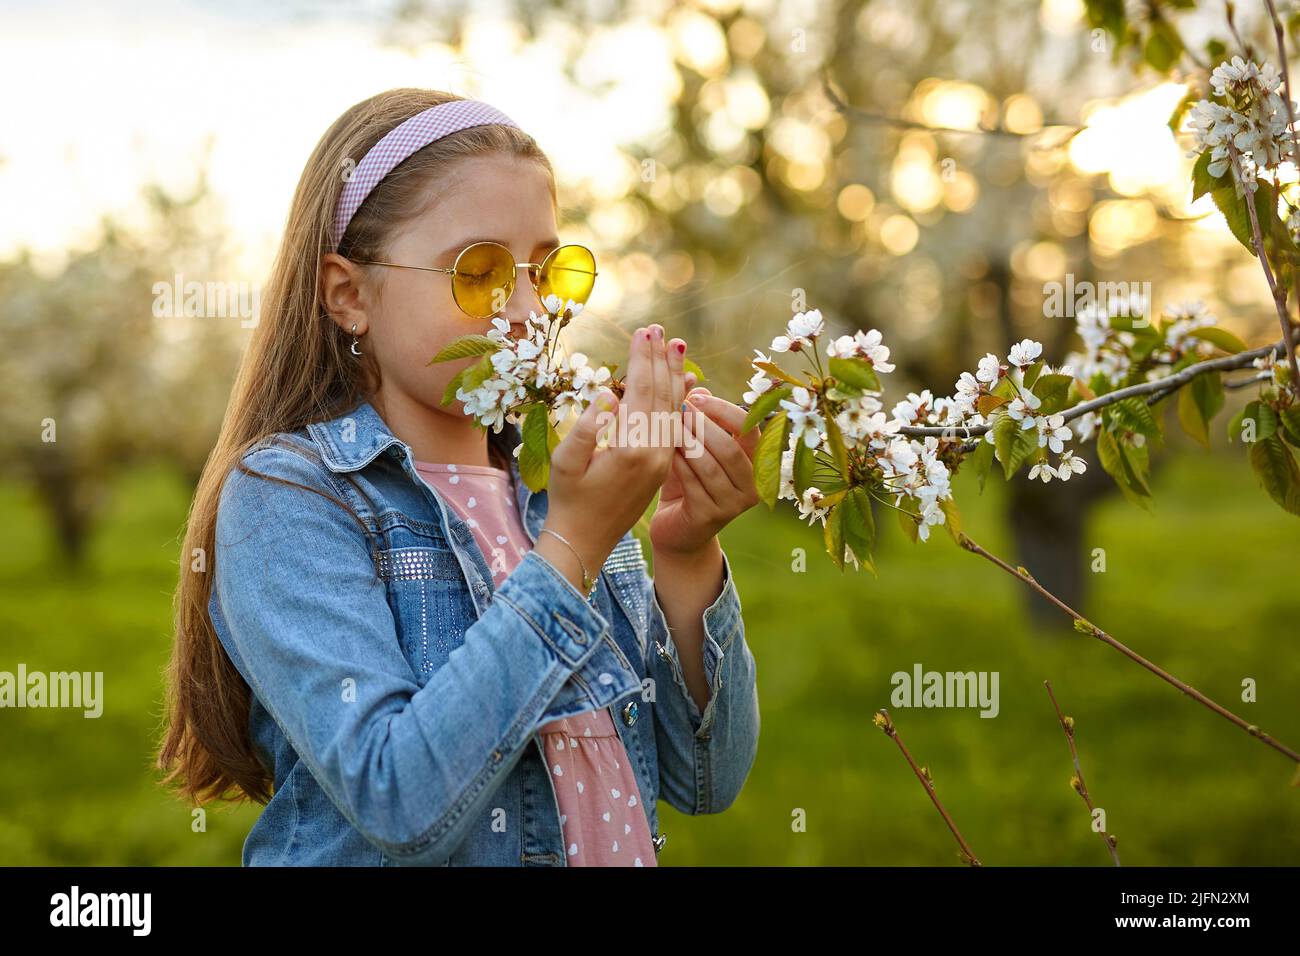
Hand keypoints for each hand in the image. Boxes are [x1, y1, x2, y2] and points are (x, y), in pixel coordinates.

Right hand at [539, 324, 685, 589]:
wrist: (584, 541)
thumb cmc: (568, 500)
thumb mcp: (566, 462)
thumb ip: (586, 428)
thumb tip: (608, 395)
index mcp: (631, 449)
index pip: (641, 393)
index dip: (641, 360)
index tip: (643, 331)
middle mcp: (654, 454)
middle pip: (662, 396)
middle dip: (660, 361)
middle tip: (661, 330)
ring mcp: (661, 461)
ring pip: (672, 409)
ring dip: (673, 376)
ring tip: (675, 347)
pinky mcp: (661, 467)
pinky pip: (675, 425)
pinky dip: (678, 400)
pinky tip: (683, 384)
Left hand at [649, 385, 760, 558]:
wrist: (677, 529)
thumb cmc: (688, 479)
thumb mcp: (694, 444)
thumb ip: (698, 416)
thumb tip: (696, 384)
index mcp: (757, 461)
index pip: (750, 428)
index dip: (723, 409)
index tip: (696, 397)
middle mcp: (753, 484)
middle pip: (732, 446)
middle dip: (703, 425)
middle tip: (678, 409)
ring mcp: (734, 504)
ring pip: (711, 465)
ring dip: (687, 442)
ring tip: (667, 427)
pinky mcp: (711, 517)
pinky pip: (693, 483)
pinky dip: (677, 464)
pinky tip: (662, 452)